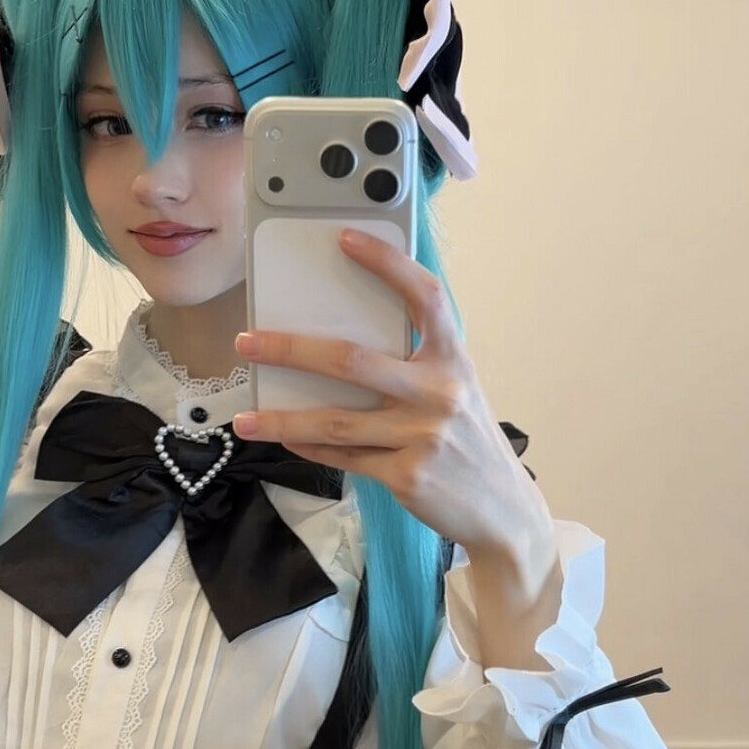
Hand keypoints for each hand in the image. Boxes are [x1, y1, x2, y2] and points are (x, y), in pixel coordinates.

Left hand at [232, 229, 556, 569]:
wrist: (503, 509)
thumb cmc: (468, 440)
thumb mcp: (456, 390)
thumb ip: (415, 365)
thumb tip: (337, 342)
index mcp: (453, 359)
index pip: (424, 297)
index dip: (387, 263)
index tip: (345, 239)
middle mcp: (440, 392)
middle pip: (352, 360)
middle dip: (291, 349)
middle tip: (247, 342)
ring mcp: (423, 436)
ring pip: (336, 421)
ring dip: (282, 419)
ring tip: (244, 418)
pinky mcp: (407, 476)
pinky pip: (345, 457)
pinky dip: (310, 447)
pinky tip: (285, 440)